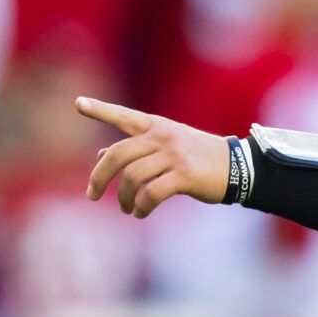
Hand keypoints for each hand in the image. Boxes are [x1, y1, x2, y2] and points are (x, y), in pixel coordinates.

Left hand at [77, 98, 229, 216]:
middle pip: (118, 154)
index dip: (100, 110)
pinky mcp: (185, 175)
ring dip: (123, 198)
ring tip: (126, 208)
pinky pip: (151, 193)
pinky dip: (141, 207)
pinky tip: (140, 213)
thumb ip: (136, 149)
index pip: (124, 116)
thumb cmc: (200, 158)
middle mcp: (163, 136)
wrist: (238, 168)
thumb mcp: (168, 147)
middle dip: (99, 177)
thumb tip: (99, 155)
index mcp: (158, 126)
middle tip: (92, 194)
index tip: (78, 104)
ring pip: (132, 177)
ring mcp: (175, 155)